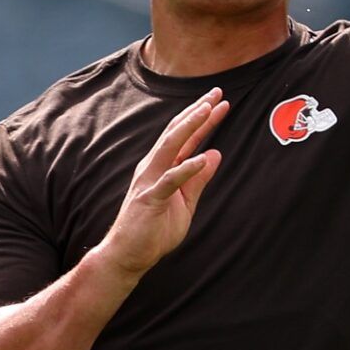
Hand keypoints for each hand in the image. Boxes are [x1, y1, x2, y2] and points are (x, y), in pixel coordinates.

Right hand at [99, 88, 229, 277]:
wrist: (128, 256)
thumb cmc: (154, 230)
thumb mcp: (186, 203)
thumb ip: (198, 180)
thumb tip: (214, 154)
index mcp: (163, 167)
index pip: (185, 137)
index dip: (203, 119)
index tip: (220, 102)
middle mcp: (153, 167)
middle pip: (177, 133)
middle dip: (198, 111)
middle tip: (217, 93)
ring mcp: (150, 181)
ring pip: (170, 147)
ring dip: (189, 127)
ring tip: (207, 111)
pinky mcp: (150, 198)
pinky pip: (169, 180)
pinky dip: (186, 168)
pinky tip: (201, 157)